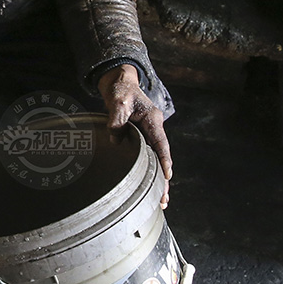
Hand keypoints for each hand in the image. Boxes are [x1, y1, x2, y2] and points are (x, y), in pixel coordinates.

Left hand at [97, 64, 171, 208]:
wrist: (119, 83)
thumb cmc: (120, 90)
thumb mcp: (117, 101)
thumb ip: (116, 119)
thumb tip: (115, 140)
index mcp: (152, 119)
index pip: (160, 143)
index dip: (164, 160)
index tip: (167, 176)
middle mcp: (154, 128)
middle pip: (162, 156)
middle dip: (164, 179)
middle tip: (164, 199)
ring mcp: (149, 133)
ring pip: (156, 159)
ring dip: (158, 179)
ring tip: (160, 200)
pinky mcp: (142, 137)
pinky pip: (148, 156)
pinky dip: (150, 171)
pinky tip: (149, 186)